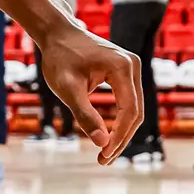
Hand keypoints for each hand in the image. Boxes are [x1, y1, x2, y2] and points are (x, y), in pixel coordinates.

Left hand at [39, 22, 142, 165]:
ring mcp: (131, 67)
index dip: (119, 137)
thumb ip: (85, 115)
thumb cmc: (59, 57)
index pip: (129, 111)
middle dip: (121, 138)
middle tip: (104, 160)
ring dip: (121, 132)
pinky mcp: (125, 71)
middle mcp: (133, 65)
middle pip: (136, 112)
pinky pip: (128, 101)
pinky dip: (119, 119)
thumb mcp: (67, 88)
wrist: (57, 33)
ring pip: (134, 108)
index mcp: (122, 67)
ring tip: (105, 153)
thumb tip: (103, 143)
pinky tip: (107, 136)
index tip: (104, 155)